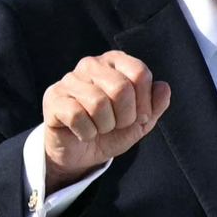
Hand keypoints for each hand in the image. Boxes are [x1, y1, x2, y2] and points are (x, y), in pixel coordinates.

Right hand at [42, 51, 170, 191]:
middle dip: (125, 117)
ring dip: (105, 126)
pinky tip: (83, 132)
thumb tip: (163, 87)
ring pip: (98, 103)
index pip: (140, 73)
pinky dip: (86, 132)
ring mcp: (69, 79)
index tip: (138, 117)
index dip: (145, 103)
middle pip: (121, 88)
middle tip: (117, 125)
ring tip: (99, 128)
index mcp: (116, 62)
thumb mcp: (140, 121)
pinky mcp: (53, 97)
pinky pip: (77, 115)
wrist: (81, 153)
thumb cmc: (111, 131)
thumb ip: (155, 105)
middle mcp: (92, 64)